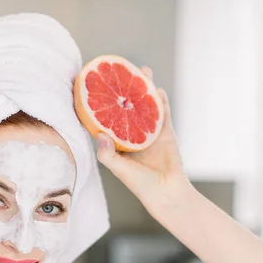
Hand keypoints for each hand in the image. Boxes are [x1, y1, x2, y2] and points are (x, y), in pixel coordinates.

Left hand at [96, 67, 192, 209]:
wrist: (166, 191)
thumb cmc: (139, 184)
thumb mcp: (118, 169)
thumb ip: (106, 154)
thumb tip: (99, 133)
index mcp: (118, 143)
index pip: (107, 120)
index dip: (101, 106)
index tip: (96, 88)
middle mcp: (132, 135)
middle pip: (127, 107)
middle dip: (125, 90)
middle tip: (122, 71)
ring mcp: (149, 133)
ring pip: (146, 106)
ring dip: (145, 89)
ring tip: (143, 72)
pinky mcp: (165, 133)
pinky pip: (163, 114)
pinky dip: (161, 101)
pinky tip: (158, 89)